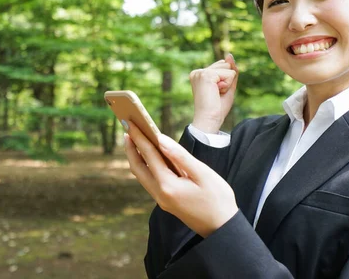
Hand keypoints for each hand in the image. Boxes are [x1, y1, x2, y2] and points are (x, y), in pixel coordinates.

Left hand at [124, 121, 237, 237]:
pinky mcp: (166, 202)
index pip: (149, 155)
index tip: (130, 121)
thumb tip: (161, 139)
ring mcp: (161, 200)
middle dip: (131, 147)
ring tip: (134, 138)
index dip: (139, 137)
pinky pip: (150, 180)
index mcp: (168, 186)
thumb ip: (180, 156)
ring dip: (136, 156)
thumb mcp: (203, 174)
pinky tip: (149, 156)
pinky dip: (145, 165)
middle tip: (126, 127)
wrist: (222, 227)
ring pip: (142, 175)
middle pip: (138, 167)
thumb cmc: (217, 199)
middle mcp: (160, 194)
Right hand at [189, 53, 238, 132]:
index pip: (223, 66)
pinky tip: (217, 92)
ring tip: (216, 94)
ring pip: (228, 68)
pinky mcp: (206, 74)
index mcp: (200, 74)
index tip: (216, 93)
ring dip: (228, 83)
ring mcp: (201, 72)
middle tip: (216, 94)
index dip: (226, 81)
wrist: (210, 119)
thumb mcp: (228, 86)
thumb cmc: (217, 108)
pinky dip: (227, 85)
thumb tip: (229, 54)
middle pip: (226, 65)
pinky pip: (229, 74)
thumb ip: (230, 71)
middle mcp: (198, 72)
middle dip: (227, 80)